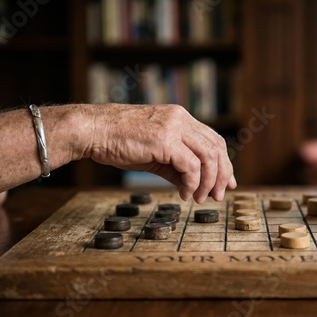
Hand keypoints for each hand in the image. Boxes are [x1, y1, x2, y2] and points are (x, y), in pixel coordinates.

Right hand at [87, 104, 236, 202]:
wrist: (91, 131)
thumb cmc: (118, 141)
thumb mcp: (154, 154)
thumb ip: (176, 166)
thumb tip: (193, 185)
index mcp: (180, 118)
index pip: (213, 140)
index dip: (223, 163)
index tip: (225, 183)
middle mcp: (181, 118)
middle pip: (216, 147)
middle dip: (221, 174)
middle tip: (218, 195)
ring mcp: (173, 127)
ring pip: (208, 156)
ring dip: (208, 182)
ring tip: (200, 198)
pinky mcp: (164, 139)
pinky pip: (191, 166)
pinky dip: (192, 183)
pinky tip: (184, 194)